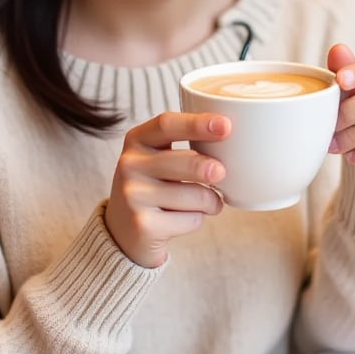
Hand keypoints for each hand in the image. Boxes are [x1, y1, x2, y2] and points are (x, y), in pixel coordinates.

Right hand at [104, 112, 229, 267]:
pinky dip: (198, 220)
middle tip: (221, 173)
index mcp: (137, 140)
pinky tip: (184, 219)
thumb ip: (186, 145)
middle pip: (187, 161)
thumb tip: (231, 140)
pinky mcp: (144, 225)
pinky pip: (191, 219)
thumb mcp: (158, 158)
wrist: (123, 230)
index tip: (227, 126)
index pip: (167, 124)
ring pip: (195, 195)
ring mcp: (134, 196)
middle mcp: (130, 164)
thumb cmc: (153, 186)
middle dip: (211, 168)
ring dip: (211, 201)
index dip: (198, 124)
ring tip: (206, 203)